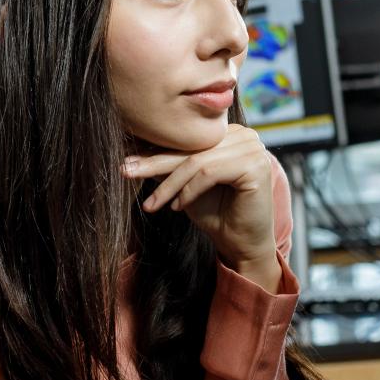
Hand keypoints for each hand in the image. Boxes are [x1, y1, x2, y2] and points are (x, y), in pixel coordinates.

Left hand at [125, 124, 280, 288]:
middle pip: (191, 148)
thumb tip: (133, 150)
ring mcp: (254, 148)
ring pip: (197, 161)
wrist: (242, 245)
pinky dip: (189, 190)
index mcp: (231, 133)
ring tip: (152, 203)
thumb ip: (169, 164)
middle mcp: (245, 135)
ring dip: (170, 184)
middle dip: (154, 163)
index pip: (188, 140)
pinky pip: (210, 172)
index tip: (126, 161)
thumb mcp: (186, 185)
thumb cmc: (216, 214)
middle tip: (125, 171)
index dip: (156, 151)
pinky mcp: (255, 166)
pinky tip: (177, 207)